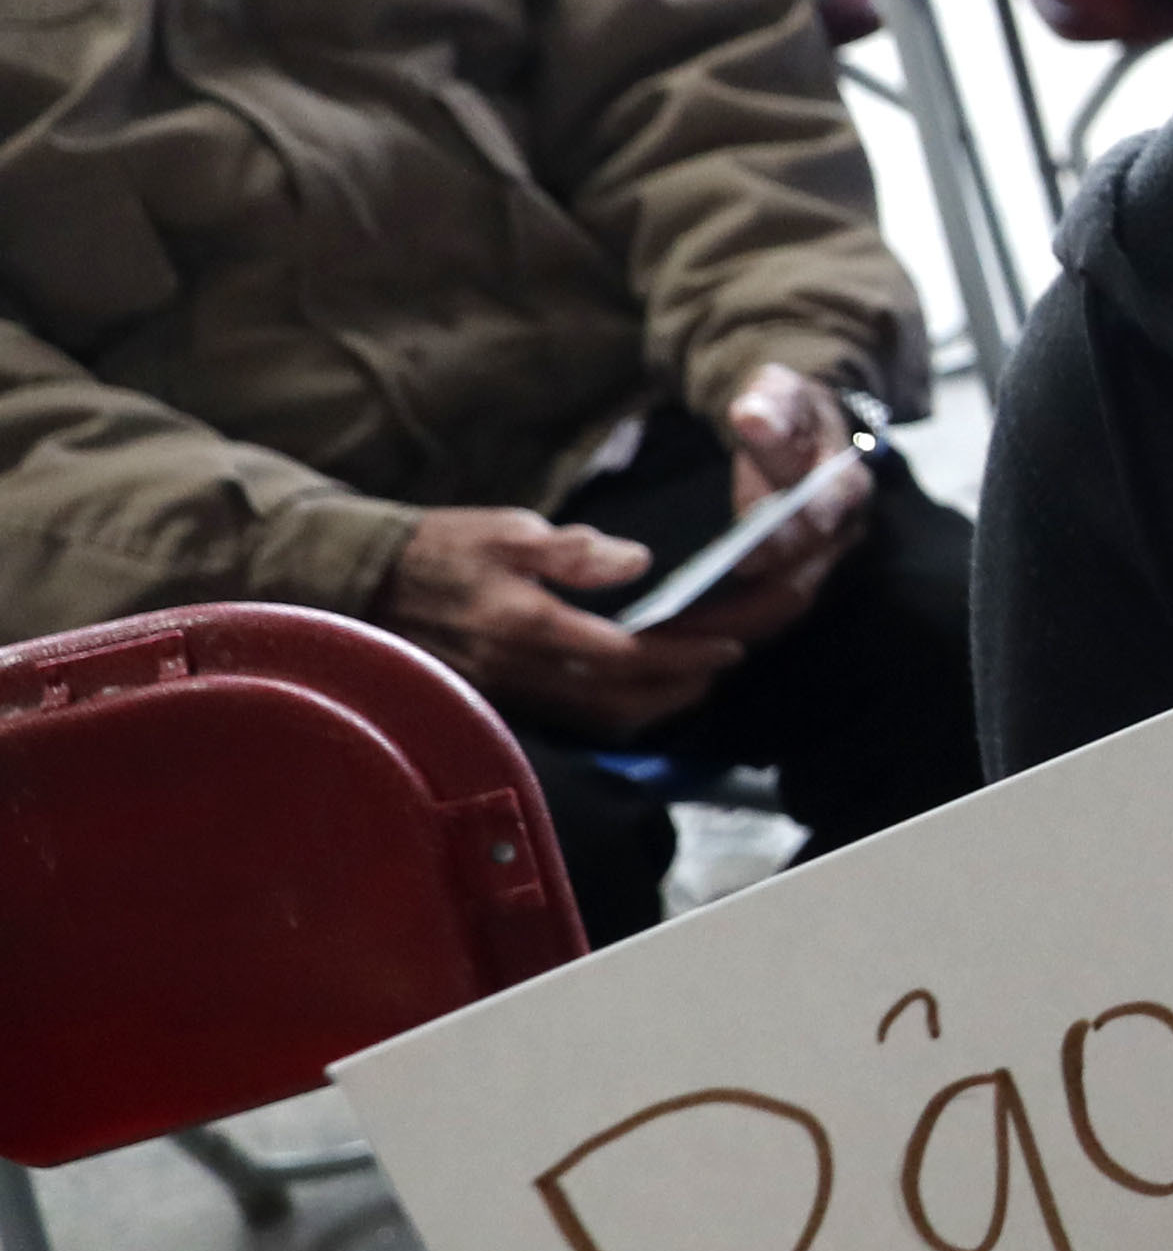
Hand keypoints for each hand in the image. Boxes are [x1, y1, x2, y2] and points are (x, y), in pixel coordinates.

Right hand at [384, 508, 738, 739]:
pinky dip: (618, 710)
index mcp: (528, 626)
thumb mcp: (505, 531)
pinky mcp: (501, 701)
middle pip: (624, 699)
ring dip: (657, 704)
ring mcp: (510, 694)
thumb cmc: (439, 549)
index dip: (685, 655)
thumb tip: (637, 562)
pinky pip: (574, 720)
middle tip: (729, 660)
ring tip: (699, 677)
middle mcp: (522, 672)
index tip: (733, 643)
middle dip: (685, 684)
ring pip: (600, 719)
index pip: (626, 654)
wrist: (361, 583)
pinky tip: (641, 691)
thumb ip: (571, 550)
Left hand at [664, 366, 875, 648]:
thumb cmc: (786, 412)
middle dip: (742, 607)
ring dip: (726, 628)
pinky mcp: (794, 581)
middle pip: (798, 584)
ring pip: (779, 611)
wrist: (807, 432)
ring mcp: (818, 564)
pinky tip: (675, 634)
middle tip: (681, 619)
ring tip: (667, 637)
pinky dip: (724, 629)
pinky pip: (763, 617)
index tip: (742, 559)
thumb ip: (771, 401)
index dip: (782, 541)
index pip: (818, 519)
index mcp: (841, 485)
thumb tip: (751, 415)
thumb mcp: (780, 391)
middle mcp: (838, 536)